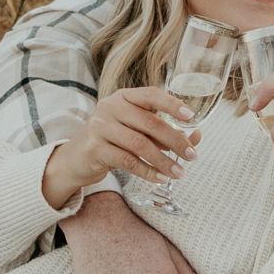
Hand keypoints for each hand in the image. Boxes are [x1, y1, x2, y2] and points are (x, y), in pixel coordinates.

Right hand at [41, 86, 201, 208]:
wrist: (76, 158)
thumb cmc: (113, 141)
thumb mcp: (137, 130)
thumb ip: (165, 131)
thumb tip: (197, 136)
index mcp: (123, 97)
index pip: (151, 94)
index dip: (172, 104)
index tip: (191, 117)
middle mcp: (110, 108)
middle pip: (149, 123)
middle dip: (174, 140)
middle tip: (192, 155)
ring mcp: (100, 127)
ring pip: (139, 144)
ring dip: (163, 160)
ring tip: (180, 172)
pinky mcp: (95, 149)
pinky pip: (127, 161)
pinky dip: (147, 171)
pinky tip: (161, 178)